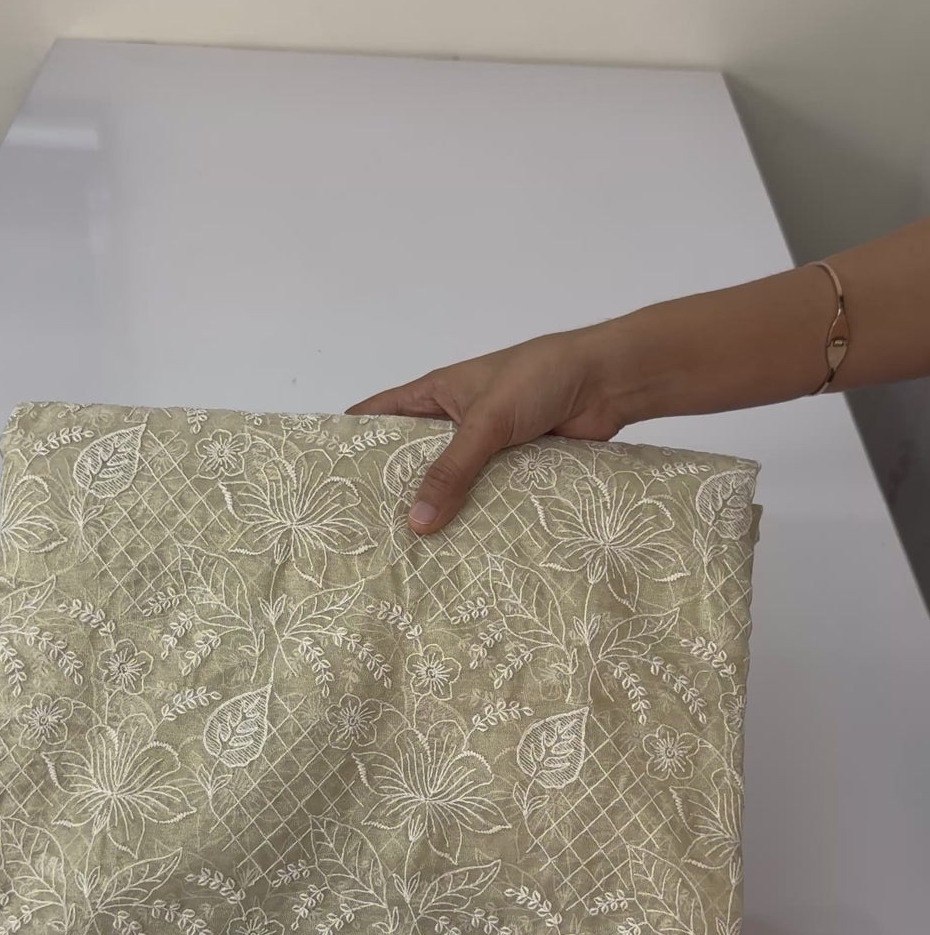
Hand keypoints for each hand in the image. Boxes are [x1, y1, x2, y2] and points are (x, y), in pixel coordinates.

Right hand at [347, 327, 625, 532]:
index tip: (326, 480)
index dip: (351, 442)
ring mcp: (487, 447)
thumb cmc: (540, 378)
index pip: (379, 416)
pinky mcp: (516, 468)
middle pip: (414, 460)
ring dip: (441, 511)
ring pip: (453, 484)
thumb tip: (417, 523)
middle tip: (366, 536)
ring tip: (409, 556)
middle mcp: (456, 421)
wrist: (609, 381)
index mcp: (436, 394)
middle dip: (395, 492)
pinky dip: (479, 518)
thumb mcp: (486, 421)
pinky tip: (462, 552)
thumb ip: (452, 470)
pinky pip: (489, 497)